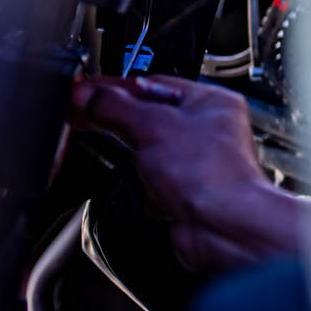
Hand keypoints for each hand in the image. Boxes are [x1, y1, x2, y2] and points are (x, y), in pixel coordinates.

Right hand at [71, 75, 303, 270]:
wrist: (225, 227)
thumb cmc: (213, 174)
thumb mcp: (152, 126)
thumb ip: (114, 107)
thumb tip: (89, 95)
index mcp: (210, 101)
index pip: (152, 84)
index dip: (115, 87)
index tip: (84, 91)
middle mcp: (207, 130)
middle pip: (148, 118)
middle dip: (124, 126)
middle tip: (87, 118)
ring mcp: (196, 164)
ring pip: (147, 154)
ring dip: (140, 163)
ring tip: (148, 168)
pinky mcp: (184, 194)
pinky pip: (152, 184)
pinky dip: (148, 189)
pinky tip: (158, 192)